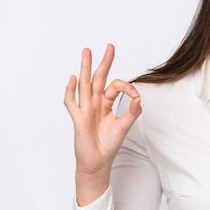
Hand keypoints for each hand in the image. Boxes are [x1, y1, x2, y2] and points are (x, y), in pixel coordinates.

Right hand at [64, 44, 141, 203]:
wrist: (98, 162)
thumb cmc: (109, 144)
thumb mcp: (124, 127)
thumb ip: (132, 112)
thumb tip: (139, 98)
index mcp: (106, 104)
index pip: (115, 87)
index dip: (126, 87)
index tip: (135, 94)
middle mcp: (95, 103)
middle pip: (99, 78)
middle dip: (104, 62)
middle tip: (109, 46)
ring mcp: (85, 109)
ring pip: (85, 85)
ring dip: (86, 68)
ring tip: (87, 52)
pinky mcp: (78, 119)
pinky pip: (72, 102)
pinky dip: (71, 91)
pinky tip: (74, 78)